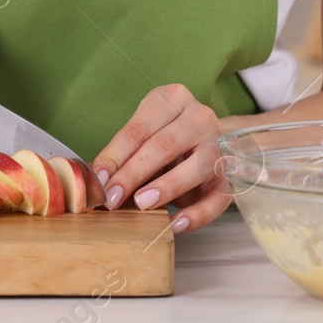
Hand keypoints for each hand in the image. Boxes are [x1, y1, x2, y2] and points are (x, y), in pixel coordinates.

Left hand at [91, 84, 232, 234]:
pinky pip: (218, 197)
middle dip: (134, 174)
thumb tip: (94, 180)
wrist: (204, 143)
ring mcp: (218, 146)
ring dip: (167, 187)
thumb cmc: (164, 140)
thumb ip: (122, 155)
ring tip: (141, 203)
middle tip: (112, 198)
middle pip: (164, 145)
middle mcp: (200, 117)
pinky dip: (198, 214)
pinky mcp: (228, 176)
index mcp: (172, 99)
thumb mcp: (142, 137)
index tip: (98, 180)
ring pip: (197, 166)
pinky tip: (176, 224)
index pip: (138, 129)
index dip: (115, 156)